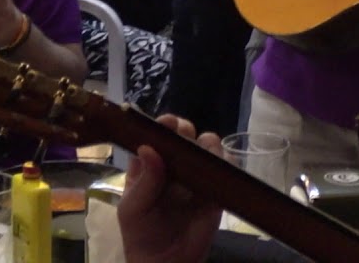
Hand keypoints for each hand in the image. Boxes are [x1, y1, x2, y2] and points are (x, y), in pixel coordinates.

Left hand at [118, 115, 223, 262]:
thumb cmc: (142, 235)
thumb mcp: (133, 209)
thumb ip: (144, 181)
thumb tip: (149, 148)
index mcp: (148, 166)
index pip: (154, 137)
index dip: (160, 126)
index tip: (168, 123)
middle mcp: (172, 166)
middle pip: (182, 136)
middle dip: (185, 129)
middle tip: (185, 134)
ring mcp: (195, 176)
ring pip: (206, 146)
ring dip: (207, 142)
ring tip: (202, 151)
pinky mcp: (215, 190)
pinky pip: (225, 168)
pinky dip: (225, 160)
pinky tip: (219, 164)